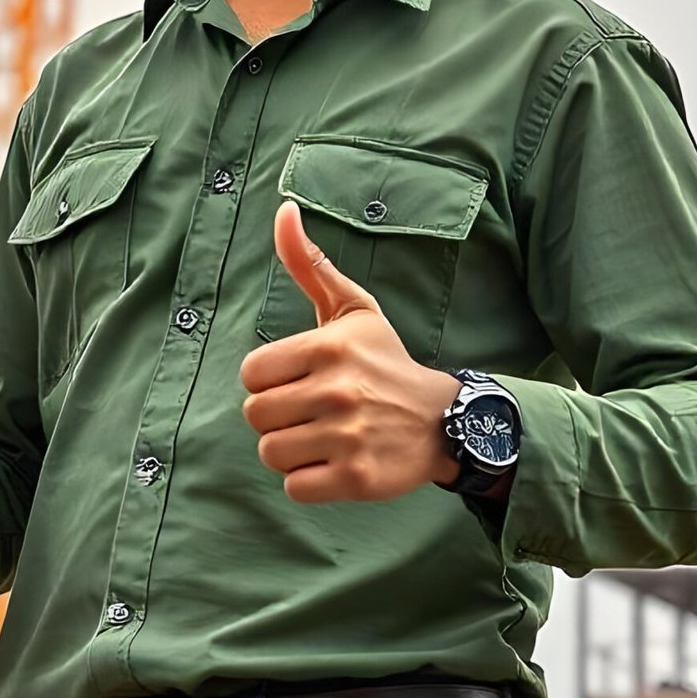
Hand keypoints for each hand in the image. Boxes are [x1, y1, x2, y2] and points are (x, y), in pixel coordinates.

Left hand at [238, 200, 462, 503]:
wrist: (444, 420)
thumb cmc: (386, 361)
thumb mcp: (353, 309)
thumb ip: (310, 264)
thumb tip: (283, 210)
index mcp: (329, 348)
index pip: (252, 374)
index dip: (268, 381)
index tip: (297, 381)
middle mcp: (338, 391)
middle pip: (256, 416)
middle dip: (278, 417)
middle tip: (311, 413)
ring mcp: (348, 437)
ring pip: (272, 453)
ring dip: (291, 450)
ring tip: (322, 438)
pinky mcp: (357, 478)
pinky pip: (295, 487)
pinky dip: (308, 481)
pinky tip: (333, 463)